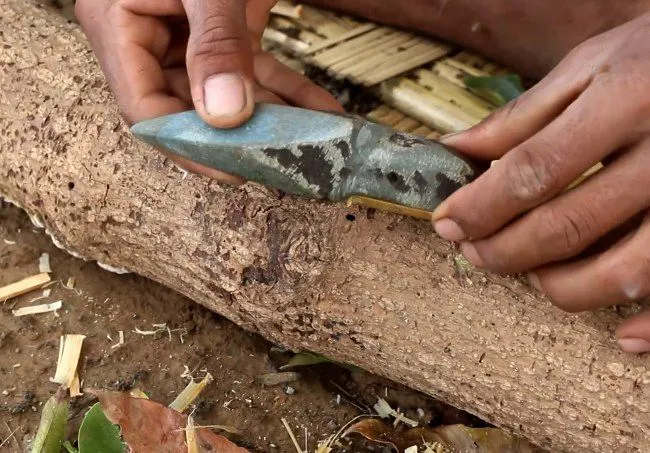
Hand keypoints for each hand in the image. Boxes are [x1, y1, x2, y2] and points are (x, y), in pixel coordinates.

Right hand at [75, 0, 341, 181]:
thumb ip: (215, 44)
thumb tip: (225, 115)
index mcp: (118, 25)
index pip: (144, 109)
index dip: (187, 146)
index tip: (232, 168)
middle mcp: (149, 39)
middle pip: (190, 111)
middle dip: (240, 138)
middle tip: (280, 163)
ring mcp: (188, 39)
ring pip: (228, 97)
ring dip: (273, 119)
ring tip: (312, 143)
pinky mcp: (224, 35)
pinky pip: (253, 72)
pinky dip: (288, 91)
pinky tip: (320, 110)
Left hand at [433, 14, 649, 352]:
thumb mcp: (589, 67)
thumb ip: (522, 116)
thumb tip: (455, 152)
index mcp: (625, 101)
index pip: (533, 170)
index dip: (481, 205)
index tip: (447, 223)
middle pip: (567, 225)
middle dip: (505, 250)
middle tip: (475, 252)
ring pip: (624, 272)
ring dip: (562, 287)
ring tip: (533, 274)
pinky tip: (620, 335)